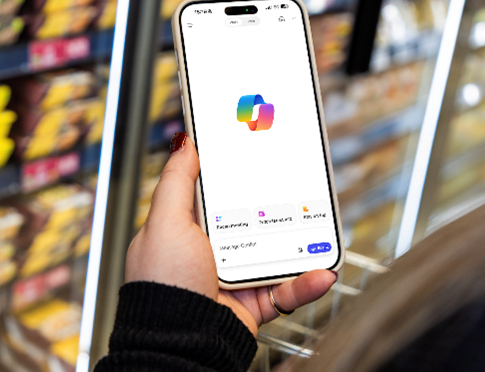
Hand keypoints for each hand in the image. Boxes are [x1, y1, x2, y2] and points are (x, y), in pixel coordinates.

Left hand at [125, 132, 336, 335]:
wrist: (179, 342)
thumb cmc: (163, 284)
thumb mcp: (166, 222)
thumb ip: (176, 182)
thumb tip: (183, 143)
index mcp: (184, 229)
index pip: (212, 195)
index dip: (232, 176)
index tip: (254, 157)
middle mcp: (208, 252)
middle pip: (249, 220)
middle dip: (274, 207)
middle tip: (296, 187)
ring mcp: (231, 278)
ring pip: (273, 253)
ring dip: (300, 245)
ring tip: (320, 229)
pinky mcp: (252, 304)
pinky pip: (285, 290)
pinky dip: (306, 282)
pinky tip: (321, 272)